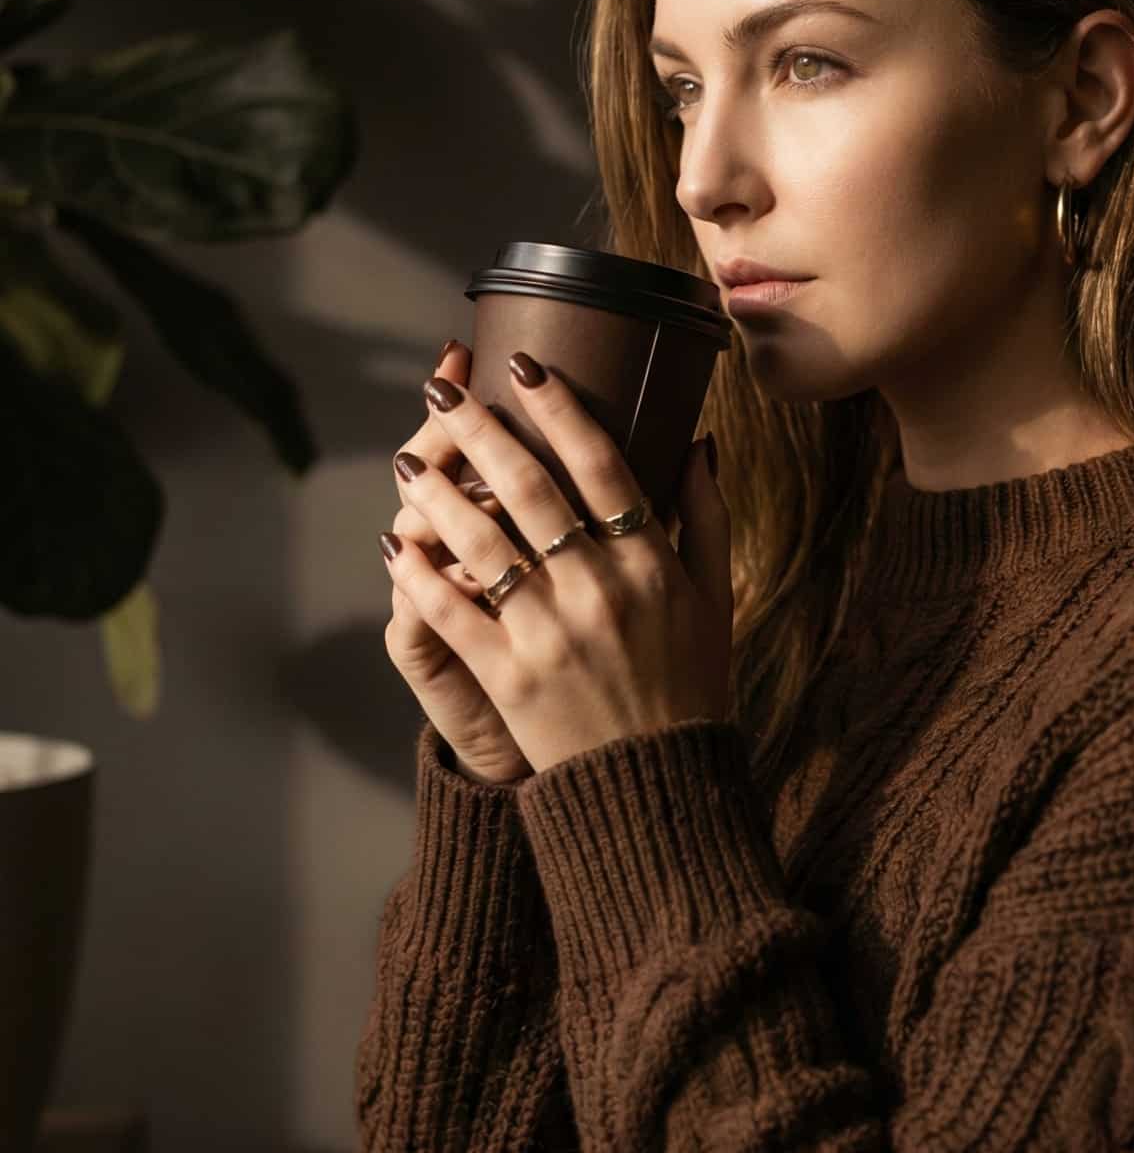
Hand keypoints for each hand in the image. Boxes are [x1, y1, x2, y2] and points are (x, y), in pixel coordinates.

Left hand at [380, 351, 732, 777]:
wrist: (656, 785)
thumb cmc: (690, 686)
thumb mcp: (716, 598)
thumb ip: (708, 516)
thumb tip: (698, 442)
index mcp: (651, 562)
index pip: (602, 463)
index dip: (560, 409)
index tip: (525, 368)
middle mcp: (600, 587)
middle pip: (529, 488)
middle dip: (478, 431)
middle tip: (440, 392)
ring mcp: (550, 631)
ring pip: (480, 541)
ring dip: (436, 493)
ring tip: (408, 460)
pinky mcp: (510, 674)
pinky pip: (453, 610)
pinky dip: (420, 574)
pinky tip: (396, 545)